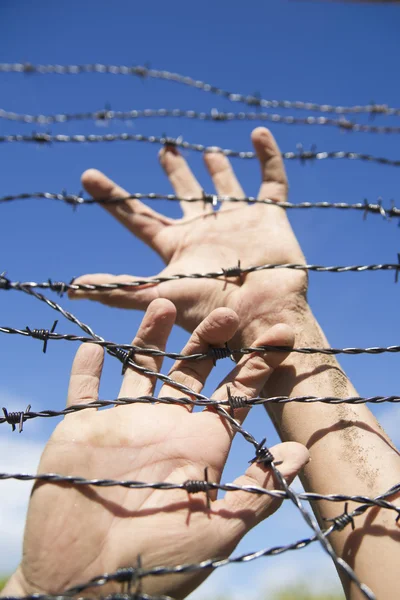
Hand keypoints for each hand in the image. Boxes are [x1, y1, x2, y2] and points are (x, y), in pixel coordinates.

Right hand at [7, 300, 307, 598]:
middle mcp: (166, 427)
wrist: (87, 583)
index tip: (282, 333)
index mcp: (200, 445)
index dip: (258, 366)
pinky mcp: (82, 429)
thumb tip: (301, 452)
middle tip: (228, 310)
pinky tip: (92, 345)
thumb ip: (258, 489)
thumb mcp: (219, 527)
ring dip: (149, 337)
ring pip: (140, 367)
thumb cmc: (158, 563)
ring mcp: (124, 425)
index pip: (235, 396)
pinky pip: (83, 390)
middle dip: (209, 340)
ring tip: (163, 301)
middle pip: (191, 371)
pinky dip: (86, 369)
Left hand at [69, 128, 306, 343]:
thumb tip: (72, 288)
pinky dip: (267, 157)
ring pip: (225, 188)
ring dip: (218, 169)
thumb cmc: (210, 307)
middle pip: (185, 195)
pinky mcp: (268, 217)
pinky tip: (258, 133)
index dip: (111, 197)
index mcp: (175, 246)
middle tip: (165, 150)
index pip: (135, 216)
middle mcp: (203, 231)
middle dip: (175, 173)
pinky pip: (271, 181)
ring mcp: (237, 223)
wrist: (261, 315)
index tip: (87, 175)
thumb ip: (120, 290)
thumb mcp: (159, 294)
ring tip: (209, 152)